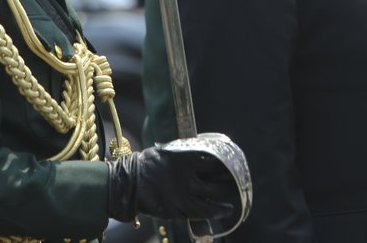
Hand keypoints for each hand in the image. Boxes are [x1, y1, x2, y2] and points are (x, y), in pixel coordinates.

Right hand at [107, 145, 234, 221]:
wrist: (128, 182)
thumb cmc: (149, 163)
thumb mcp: (169, 152)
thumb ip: (187, 153)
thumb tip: (207, 151)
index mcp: (185, 160)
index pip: (215, 162)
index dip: (227, 165)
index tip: (235, 165)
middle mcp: (186, 179)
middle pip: (216, 185)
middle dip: (230, 186)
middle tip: (238, 185)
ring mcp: (181, 197)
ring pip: (209, 203)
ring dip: (222, 205)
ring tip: (230, 206)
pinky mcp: (175, 211)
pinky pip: (197, 214)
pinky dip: (210, 214)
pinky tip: (218, 212)